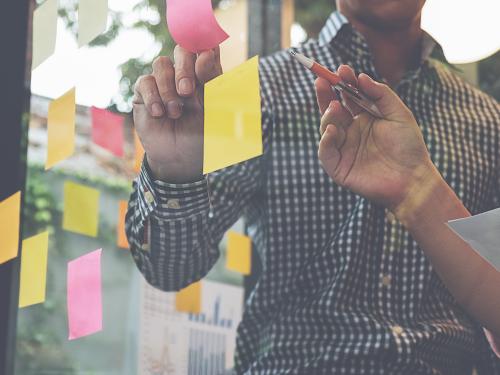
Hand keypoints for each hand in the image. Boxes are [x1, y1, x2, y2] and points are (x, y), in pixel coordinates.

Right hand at [132, 45, 222, 182]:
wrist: (180, 158)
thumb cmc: (201, 134)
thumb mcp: (212, 109)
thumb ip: (211, 81)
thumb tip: (205, 53)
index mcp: (206, 75)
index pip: (206, 47)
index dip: (204, 41)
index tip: (205, 51)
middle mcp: (184, 74)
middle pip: (182, 50)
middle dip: (184, 68)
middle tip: (187, 92)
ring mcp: (163, 82)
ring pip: (161, 64)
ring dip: (168, 88)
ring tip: (174, 112)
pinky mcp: (145, 93)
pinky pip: (145, 81)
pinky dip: (153, 97)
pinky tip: (158, 113)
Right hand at [315, 65, 437, 210]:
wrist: (413, 179)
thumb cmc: (409, 147)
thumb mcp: (399, 113)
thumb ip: (381, 94)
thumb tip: (361, 76)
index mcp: (363, 118)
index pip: (347, 97)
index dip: (342, 83)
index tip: (341, 69)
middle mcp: (350, 132)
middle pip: (331, 109)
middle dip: (325, 94)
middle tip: (321, 79)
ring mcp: (343, 149)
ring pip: (326, 128)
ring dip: (327, 115)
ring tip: (335, 106)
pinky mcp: (338, 167)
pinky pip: (325, 152)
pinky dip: (325, 140)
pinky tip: (332, 130)